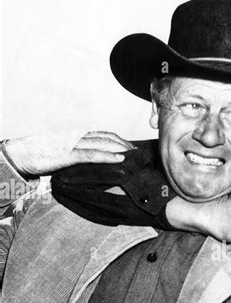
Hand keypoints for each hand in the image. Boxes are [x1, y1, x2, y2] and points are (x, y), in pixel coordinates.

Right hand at [3, 130, 134, 176]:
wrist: (20, 155)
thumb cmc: (39, 156)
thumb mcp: (62, 155)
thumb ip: (76, 157)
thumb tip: (90, 167)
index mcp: (75, 136)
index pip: (101, 135)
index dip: (118, 140)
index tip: (130, 147)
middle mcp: (76, 137)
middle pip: (106, 137)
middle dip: (124, 144)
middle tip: (138, 152)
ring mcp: (72, 145)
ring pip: (103, 144)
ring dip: (121, 149)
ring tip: (134, 155)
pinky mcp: (68, 155)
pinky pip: (92, 155)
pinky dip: (108, 156)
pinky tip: (120, 159)